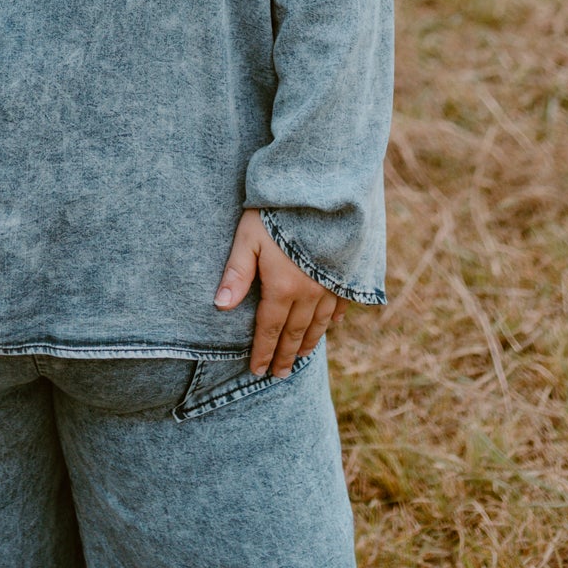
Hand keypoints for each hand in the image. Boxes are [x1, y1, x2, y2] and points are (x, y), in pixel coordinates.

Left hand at [214, 208, 346, 376]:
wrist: (324, 192)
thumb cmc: (278, 211)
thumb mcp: (248, 238)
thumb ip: (236, 273)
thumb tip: (220, 306)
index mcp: (282, 288)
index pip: (269, 329)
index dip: (262, 352)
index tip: (257, 371)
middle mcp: (309, 293)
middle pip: (294, 333)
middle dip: (285, 356)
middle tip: (279, 375)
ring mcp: (331, 285)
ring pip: (318, 323)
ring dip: (308, 343)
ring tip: (300, 358)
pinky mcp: (347, 274)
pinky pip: (340, 304)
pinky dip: (332, 319)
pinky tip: (330, 326)